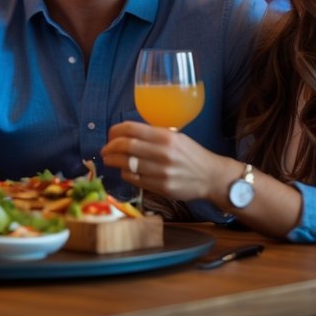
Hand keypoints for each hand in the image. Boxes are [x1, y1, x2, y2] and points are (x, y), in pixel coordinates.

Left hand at [101, 121, 237, 203]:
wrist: (211, 176)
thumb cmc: (192, 155)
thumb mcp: (176, 138)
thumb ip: (154, 135)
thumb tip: (127, 134)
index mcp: (166, 136)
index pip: (131, 129)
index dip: (115, 131)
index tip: (111, 134)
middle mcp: (163, 152)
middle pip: (125, 146)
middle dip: (109, 147)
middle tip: (105, 150)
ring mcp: (161, 171)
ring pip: (126, 164)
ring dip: (113, 161)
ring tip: (109, 160)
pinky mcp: (161, 187)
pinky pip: (134, 179)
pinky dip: (125, 174)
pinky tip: (125, 171)